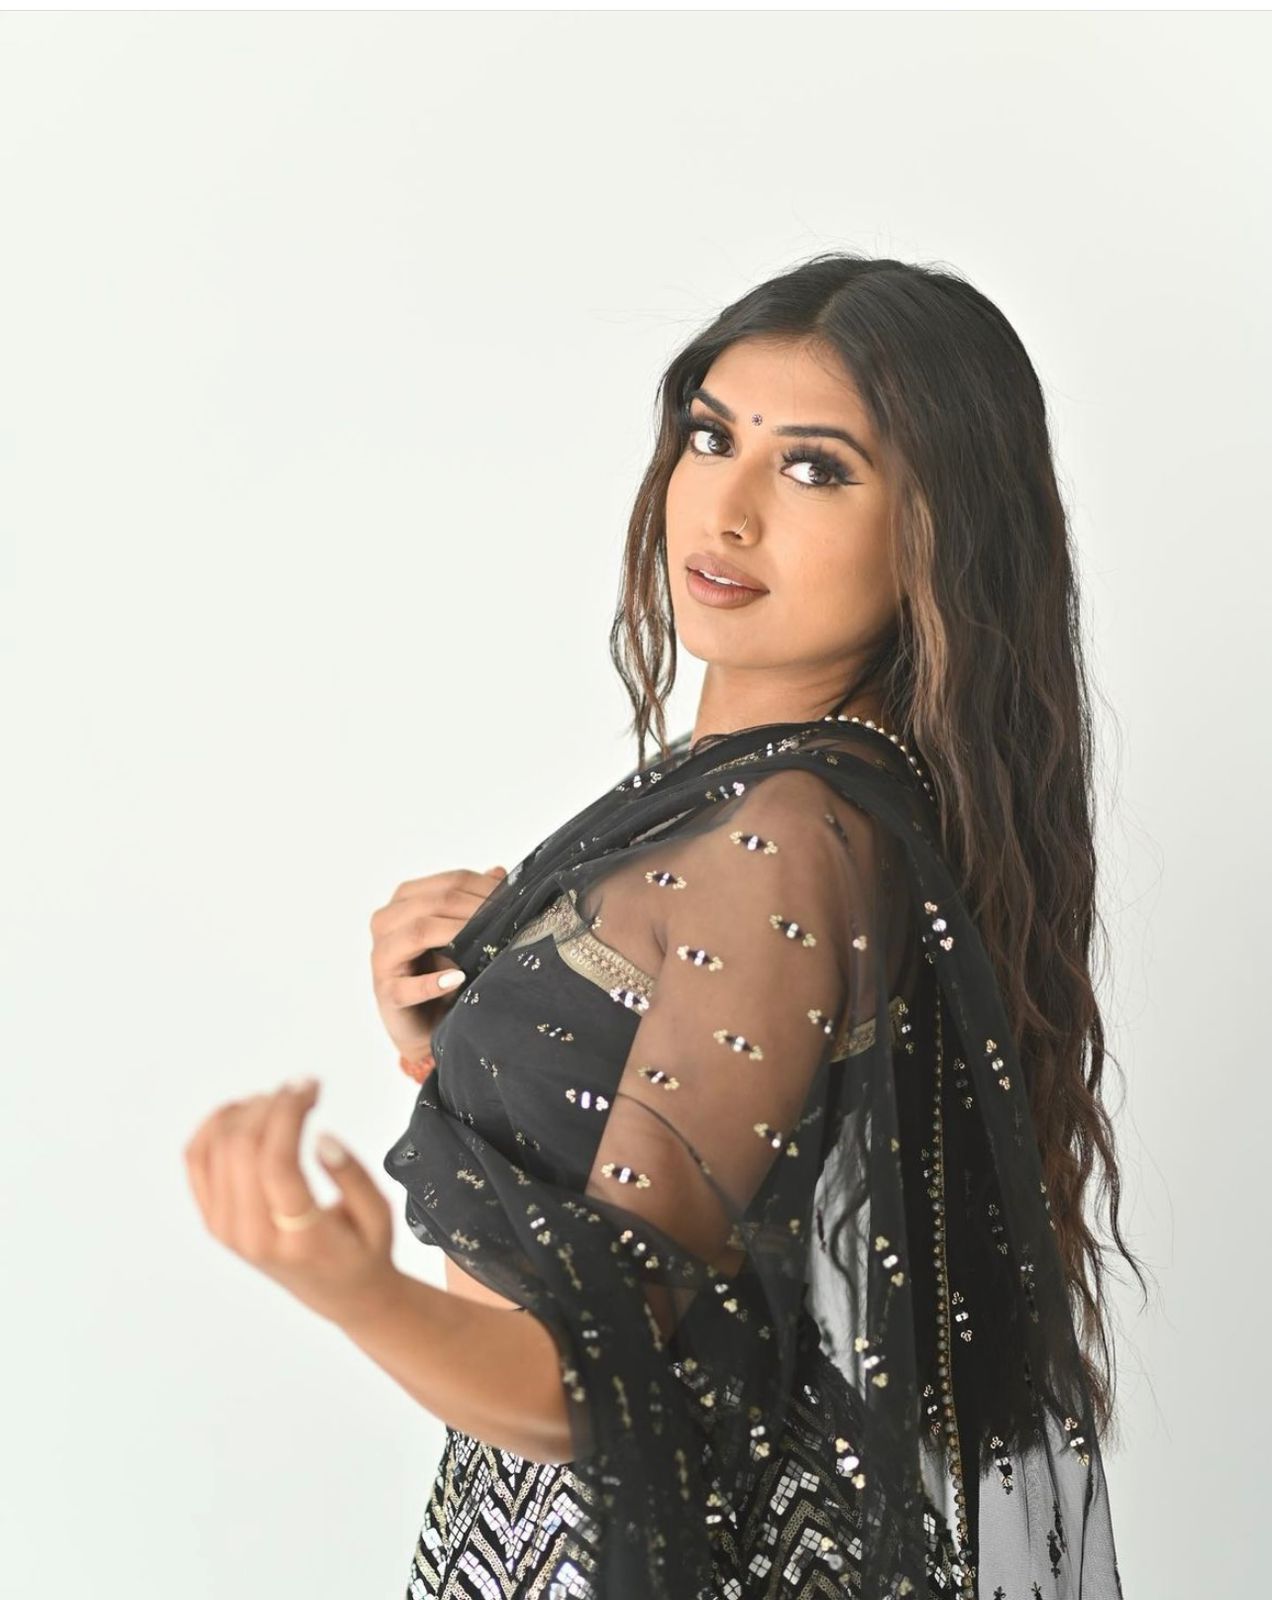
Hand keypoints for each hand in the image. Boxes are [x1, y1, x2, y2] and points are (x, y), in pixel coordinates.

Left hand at [182, 1078, 400, 1328]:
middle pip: (243, 1149)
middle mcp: (253, 1237)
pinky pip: (197, 1160)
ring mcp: (226, 1229)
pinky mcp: (214, 1220)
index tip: (312, 1086)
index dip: (290, 1112)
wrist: (339, 1294)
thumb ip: (353, 1175)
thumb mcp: (379, 1217)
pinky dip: (213, 1126)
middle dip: (272, 1104)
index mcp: (299, 1239)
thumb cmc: (362, 1252)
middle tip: (302, 1086)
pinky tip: (241, 1111)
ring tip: (280, 1099)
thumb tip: (321, 1137)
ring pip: (217, 1148)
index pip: (277, 1163)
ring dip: (247, 1110)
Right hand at [370, 864, 507, 1075]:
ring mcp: (382, 958)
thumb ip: (475, 902)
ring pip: (415, 933)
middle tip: (507, 921)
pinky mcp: (386, 993)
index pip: (447, 883)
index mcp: (406, 900)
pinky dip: (432, 983)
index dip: (483, 888)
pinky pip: (405, 987)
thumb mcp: (464, 933)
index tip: (516, 900)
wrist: (429, 1020)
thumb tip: (499, 872)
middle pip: (431, 904)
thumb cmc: (445, 969)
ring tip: (486, 942)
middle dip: (473, 910)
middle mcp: (387, 922)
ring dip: (454, 935)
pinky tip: (456, 979)